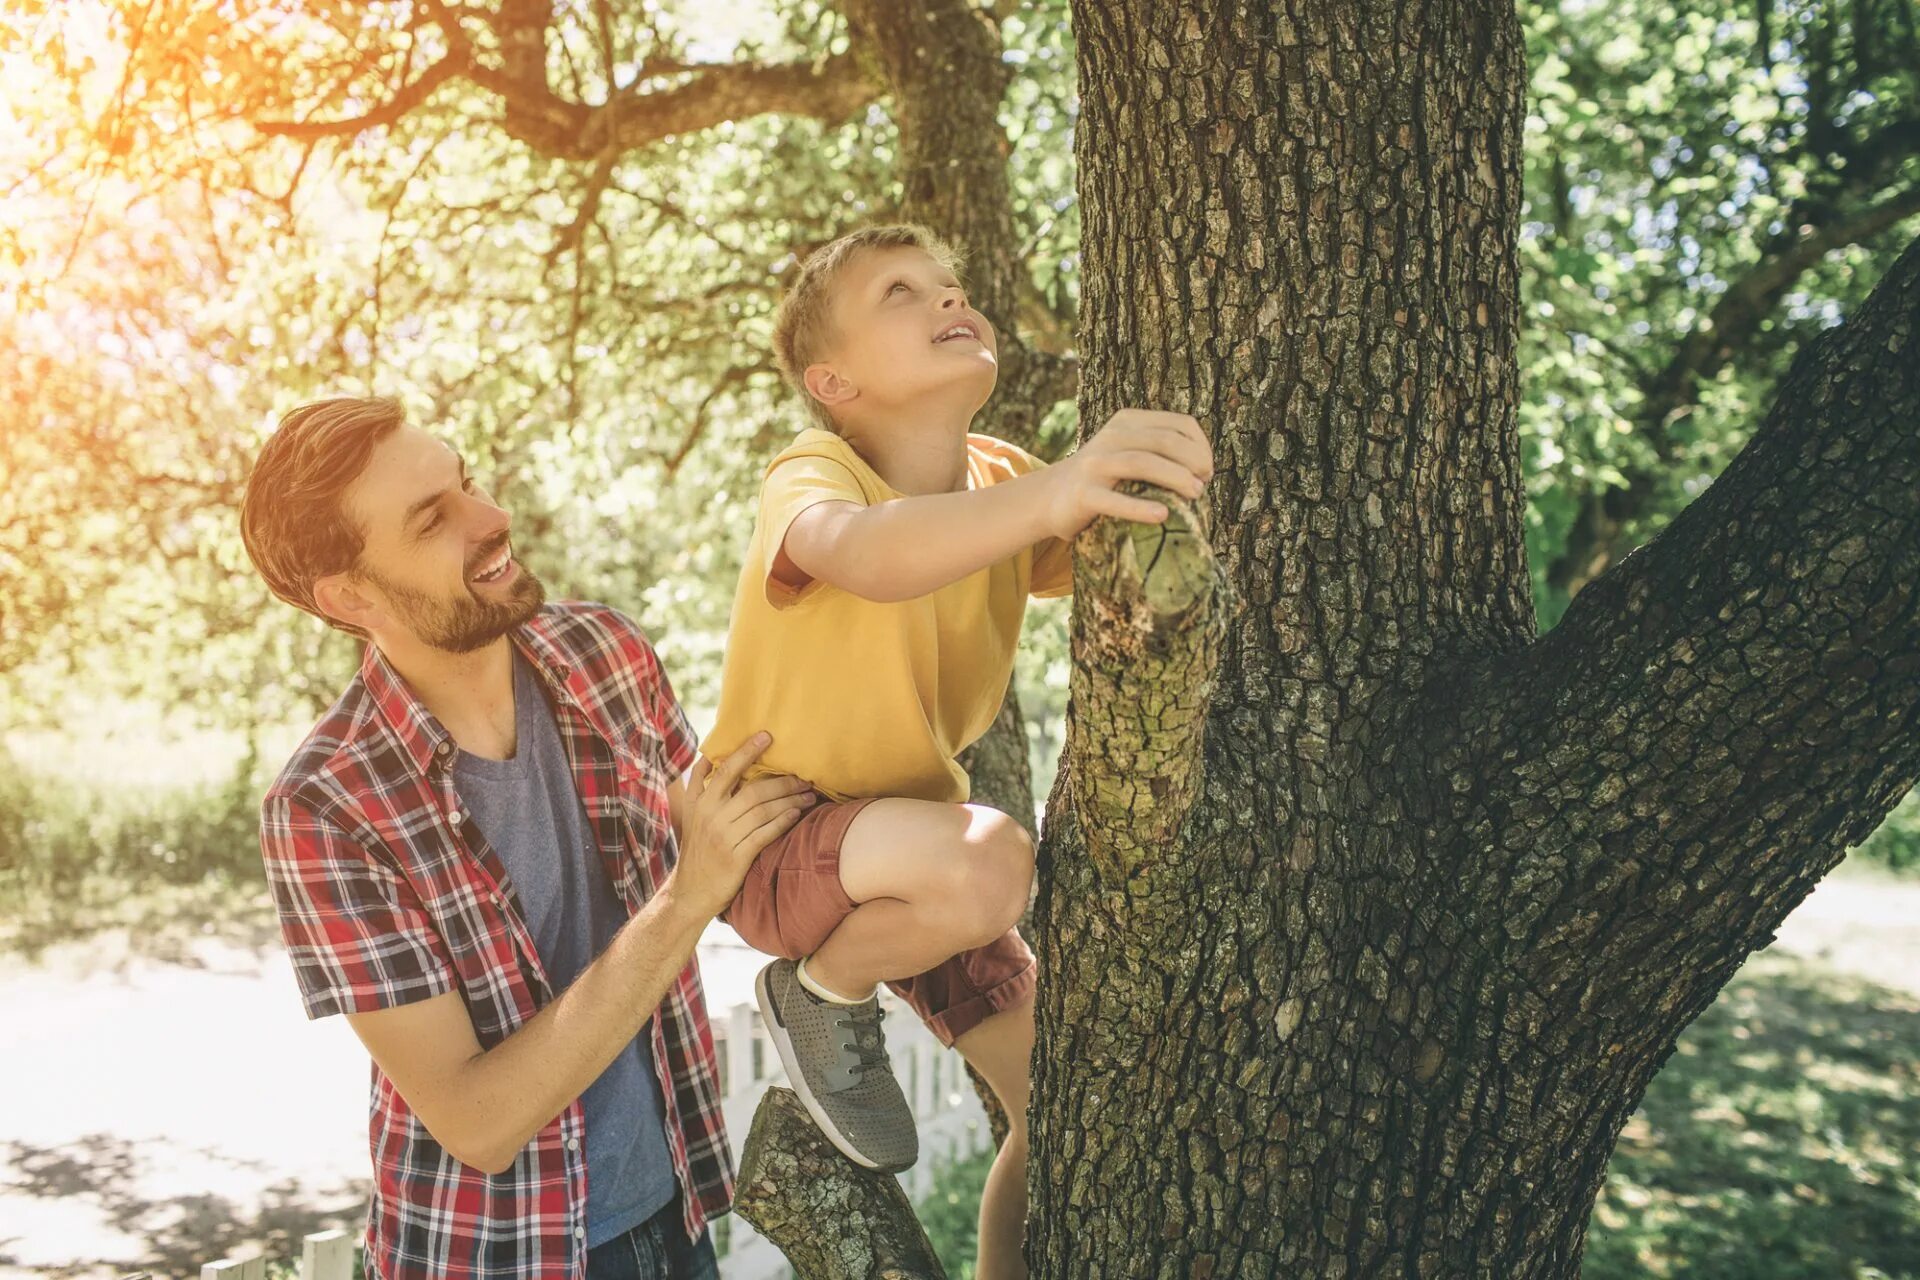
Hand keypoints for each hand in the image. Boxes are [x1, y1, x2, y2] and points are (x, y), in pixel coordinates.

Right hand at [668, 732, 815, 919]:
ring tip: (808, 797)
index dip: (746, 752)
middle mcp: (712, 817)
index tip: (766, 736)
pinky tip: (796, 816)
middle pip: (753, 790)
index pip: (726, 770)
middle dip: (782, 782)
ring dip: (790, 801)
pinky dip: (783, 822)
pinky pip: (764, 834)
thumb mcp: (691, 815)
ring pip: (763, 811)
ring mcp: (724, 837)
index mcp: (702, 803)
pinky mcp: (736, 857)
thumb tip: (708, 755)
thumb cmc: (698, 850)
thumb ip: (699, 786)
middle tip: (803, 778)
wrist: (690, 892)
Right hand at [1043, 408, 1213, 539]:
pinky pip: (1115, 500)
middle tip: (1203, 484)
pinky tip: (1163, 516)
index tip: (1207, 471)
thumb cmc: (1104, 477)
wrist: (1052, 496)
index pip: (1179, 424)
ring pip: (1142, 462)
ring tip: (1195, 494)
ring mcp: (1095, 464)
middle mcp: (1111, 437)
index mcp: (1128, 421)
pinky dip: (1141, 508)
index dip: (1202, 446)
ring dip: (1176, 478)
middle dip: (1193, 461)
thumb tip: (1205, 469)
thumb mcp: (1129, 451)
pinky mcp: (1084, 494)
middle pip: (1164, 441)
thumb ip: (1160, 450)